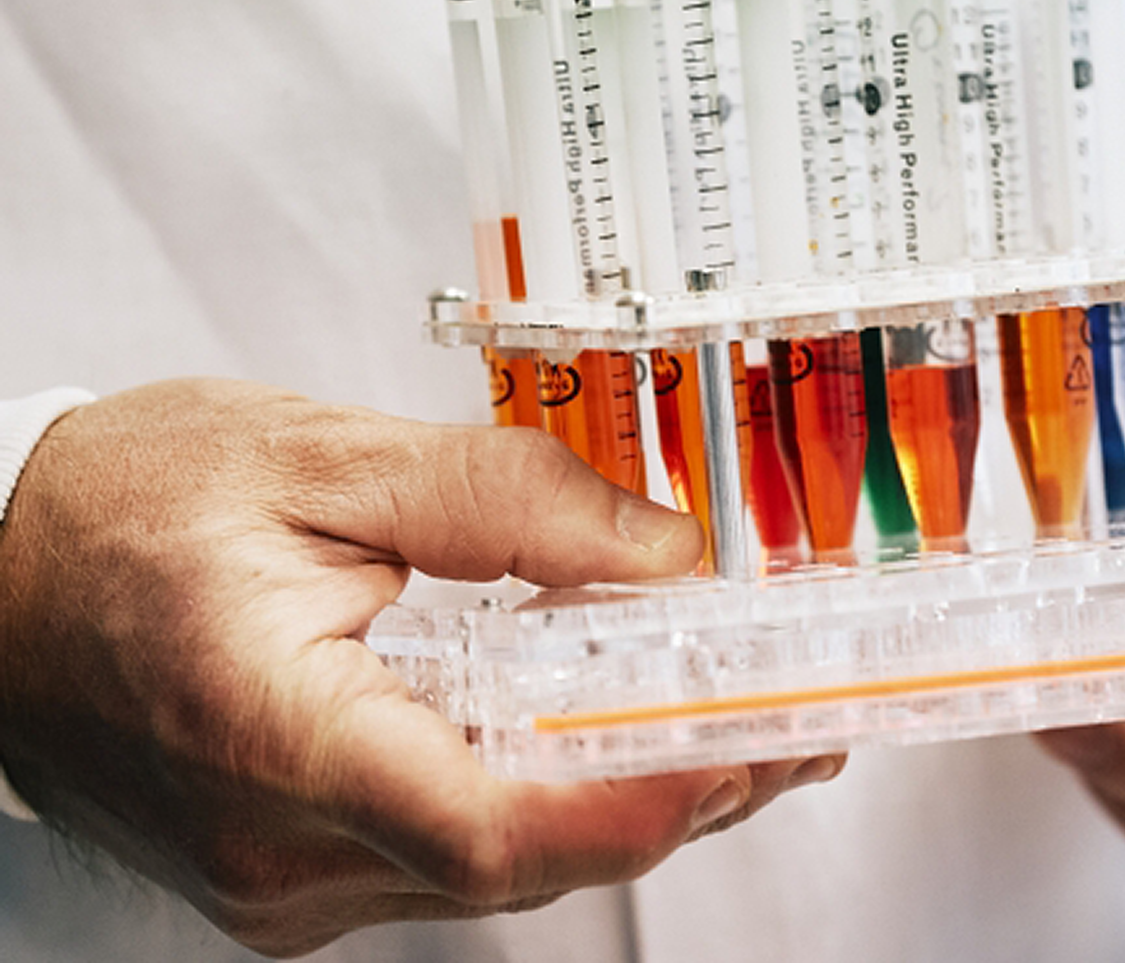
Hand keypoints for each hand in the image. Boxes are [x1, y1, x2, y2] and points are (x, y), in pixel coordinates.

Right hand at [0, 379, 840, 955]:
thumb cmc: (118, 511)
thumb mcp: (320, 457)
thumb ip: (504, 500)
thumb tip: (661, 550)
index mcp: (271, 734)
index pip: (489, 826)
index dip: (641, 805)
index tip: (752, 749)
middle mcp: (277, 846)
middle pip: (524, 859)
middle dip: (681, 795)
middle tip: (796, 724)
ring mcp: (282, 877)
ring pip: (502, 868)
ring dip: (631, 802)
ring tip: (742, 727)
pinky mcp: (292, 867)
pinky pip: (455, 854)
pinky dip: (553, 803)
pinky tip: (614, 743)